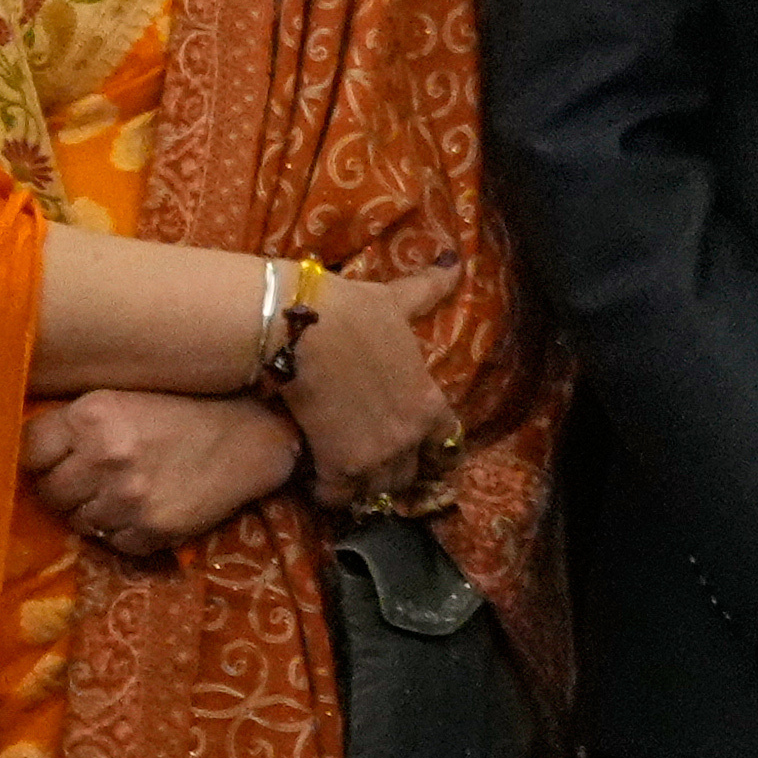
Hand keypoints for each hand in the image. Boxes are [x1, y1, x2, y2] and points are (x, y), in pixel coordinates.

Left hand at [25, 392, 304, 559]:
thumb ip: (74, 424)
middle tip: (91, 479)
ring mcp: (129, 498)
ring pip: (78, 522)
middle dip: (64, 488)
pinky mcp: (152, 529)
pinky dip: (124, 531)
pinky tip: (146, 509)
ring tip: (123, 492)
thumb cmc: (180, 412)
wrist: (248, 438)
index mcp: (92, 415)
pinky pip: (113, 542)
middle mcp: (106, 457)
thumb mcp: (121, 399)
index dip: (41, 457)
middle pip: (48, 492)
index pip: (28, 451)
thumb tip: (25, 454)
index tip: (56, 458)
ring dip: (94, 512)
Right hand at [272, 258, 465, 497]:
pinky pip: (341, 497)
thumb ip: (427, 290)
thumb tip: (455, 260)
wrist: (302, 327)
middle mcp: (410, 435)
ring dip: (364, 486)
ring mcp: (378, 454)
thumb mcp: (396, 300)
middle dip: (395, 470)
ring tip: (347, 477)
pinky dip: (331, 494)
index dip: (433, 448)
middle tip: (372, 464)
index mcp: (429, 401)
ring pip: (379, 490)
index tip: (420, 451)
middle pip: (411, 473)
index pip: (448, 441)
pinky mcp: (340, 466)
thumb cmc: (351, 311)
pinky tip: (320, 484)